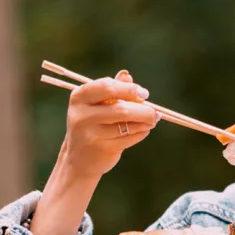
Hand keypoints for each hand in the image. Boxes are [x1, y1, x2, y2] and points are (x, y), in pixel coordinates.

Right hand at [30, 70, 158, 234]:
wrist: (78, 159)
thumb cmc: (91, 124)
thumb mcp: (96, 104)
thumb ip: (112, 89)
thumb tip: (127, 76)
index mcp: (79, 97)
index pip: (107, 87)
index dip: (129, 89)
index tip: (144, 94)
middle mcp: (81, 115)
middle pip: (121, 108)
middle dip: (143, 110)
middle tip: (155, 112)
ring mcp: (90, 134)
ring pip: (127, 125)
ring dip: (145, 122)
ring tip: (152, 120)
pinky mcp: (102, 149)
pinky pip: (129, 138)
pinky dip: (141, 133)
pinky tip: (143, 130)